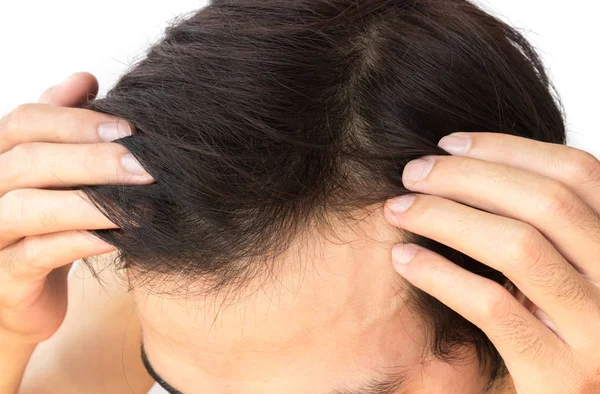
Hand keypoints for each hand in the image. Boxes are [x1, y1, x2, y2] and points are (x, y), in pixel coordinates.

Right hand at [0, 73, 153, 346]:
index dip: (77, 121)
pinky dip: (83, 241)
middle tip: (148, 166)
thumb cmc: (46, 223)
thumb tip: (85, 77)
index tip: (131, 129)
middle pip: (28, 160)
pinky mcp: (3, 277)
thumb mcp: (53, 170)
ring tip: (144, 204)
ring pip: (27, 207)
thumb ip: (62, 125)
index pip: (24, 121)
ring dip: (91, 203)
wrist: (22, 294)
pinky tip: (121, 237)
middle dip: (94, 160)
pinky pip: (38, 254)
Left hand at [383, 132, 599, 393]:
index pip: (578, 172)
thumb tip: (464, 166)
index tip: (448, 143)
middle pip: (546, 202)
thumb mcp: (556, 275)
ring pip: (519, 246)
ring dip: (444, 217)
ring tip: (398, 210)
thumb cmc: (547, 335)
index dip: (508, 148)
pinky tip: (403, 259)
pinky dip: (439, 274)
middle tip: (411, 172)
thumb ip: (540, 230)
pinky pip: (492, 306)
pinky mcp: (562, 378)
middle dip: (467, 176)